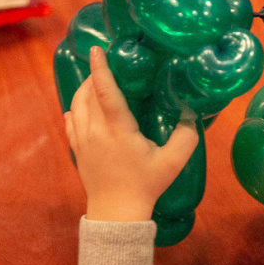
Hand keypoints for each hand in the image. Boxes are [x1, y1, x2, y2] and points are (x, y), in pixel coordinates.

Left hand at [64, 47, 198, 221]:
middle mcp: (96, 132)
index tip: (97, 50)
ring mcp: (83, 141)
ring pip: (76, 106)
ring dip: (84, 90)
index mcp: (119, 131)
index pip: (106, 93)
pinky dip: (75, 109)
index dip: (101, 69)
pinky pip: (70, 122)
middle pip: (89, 94)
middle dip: (95, 75)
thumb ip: (187, 136)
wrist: (117, 214)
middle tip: (106, 63)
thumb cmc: (146, 186)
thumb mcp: (172, 162)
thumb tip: (192, 113)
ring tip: (96, 81)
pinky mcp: (77, 151)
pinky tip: (81, 108)